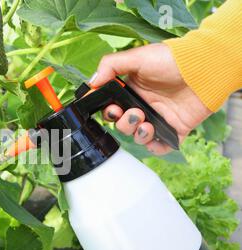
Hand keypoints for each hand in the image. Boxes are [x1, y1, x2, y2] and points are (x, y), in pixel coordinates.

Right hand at [91, 43, 211, 154]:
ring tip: (147, 123)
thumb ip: (110, 66)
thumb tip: (91, 83)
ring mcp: (158, 118)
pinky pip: (159, 146)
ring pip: (137, 136)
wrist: (203, 69)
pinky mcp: (173, 129)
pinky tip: (155, 135)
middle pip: (122, 124)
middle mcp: (143, 105)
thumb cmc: (171, 59)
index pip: (111, 107)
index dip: (108, 111)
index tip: (111, 109)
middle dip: (123, 122)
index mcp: (131, 90)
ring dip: (137, 134)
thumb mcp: (136, 56)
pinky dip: (155, 146)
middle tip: (134, 113)